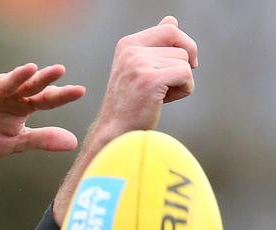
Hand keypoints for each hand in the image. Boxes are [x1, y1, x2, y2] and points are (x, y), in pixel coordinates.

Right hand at [0, 63, 84, 161]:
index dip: (61, 95)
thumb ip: (41, 139)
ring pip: (3, 84)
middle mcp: (7, 96)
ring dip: (16, 77)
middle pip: (27, 86)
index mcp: (21, 106)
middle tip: (59, 70)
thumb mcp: (15, 143)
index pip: (45, 99)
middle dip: (43, 78)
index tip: (80, 91)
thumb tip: (74, 142)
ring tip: (29, 70)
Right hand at [94, 15, 197, 141]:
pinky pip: (186, 75)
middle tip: (167, 86)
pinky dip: (184, 90)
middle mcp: (131, 51)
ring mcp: (138, 65)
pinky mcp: (149, 80)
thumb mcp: (139, 70)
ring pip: (184, 62)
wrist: (116, 135)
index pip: (170, 29)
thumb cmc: (130, 106)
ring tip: (158, 98)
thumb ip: (155, 46)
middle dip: (182, 66)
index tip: (182, 64)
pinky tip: (165, 102)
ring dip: (180, 82)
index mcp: (127, 45)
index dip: (183, 46)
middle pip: (180, 46)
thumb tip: (171, 20)